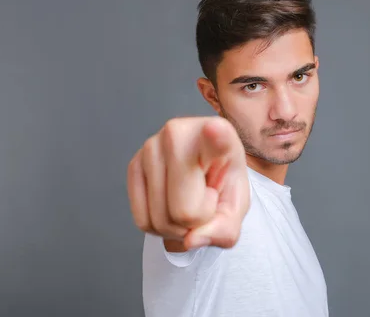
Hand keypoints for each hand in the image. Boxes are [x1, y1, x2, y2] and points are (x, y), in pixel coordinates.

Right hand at [127, 116, 249, 249]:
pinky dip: (158, 226)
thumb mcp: (236, 208)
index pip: (217, 135)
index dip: (215, 136)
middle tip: (205, 201)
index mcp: (220, 135)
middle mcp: (180, 133)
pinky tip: (170, 205)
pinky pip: (142, 220)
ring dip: (177, 227)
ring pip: (160, 219)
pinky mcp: (133, 164)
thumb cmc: (223, 184)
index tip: (215, 129)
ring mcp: (151, 146)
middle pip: (183, 210)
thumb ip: (224, 228)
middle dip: (196, 222)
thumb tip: (190, 240)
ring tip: (189, 202)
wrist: (204, 173)